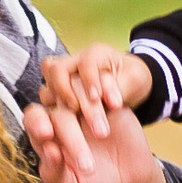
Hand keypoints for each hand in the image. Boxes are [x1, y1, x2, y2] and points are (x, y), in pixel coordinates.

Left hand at [24, 97, 171, 182]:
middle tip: (87, 165)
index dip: (37, 122)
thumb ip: (53, 173)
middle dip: (70, 135)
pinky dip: (108, 88)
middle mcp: (63, 117)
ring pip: (77, 90)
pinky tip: (115, 106)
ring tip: (103, 135)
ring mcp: (86, 107)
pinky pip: (103, 82)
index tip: (47, 135)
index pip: (34, 118)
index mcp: (47, 135)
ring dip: (90, 111)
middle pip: (58, 110)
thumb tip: (49, 151)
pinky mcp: (109, 100)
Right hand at [39, 44, 154, 141]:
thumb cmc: (133, 78)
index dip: (89, 80)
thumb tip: (109, 104)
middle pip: (56, 69)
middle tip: (76, 109)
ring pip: (46, 86)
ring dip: (56, 102)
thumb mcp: (135, 80)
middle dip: (64, 89)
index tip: (97, 98)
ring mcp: (64, 80)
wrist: (129, 86)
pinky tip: (64, 128)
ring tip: (71, 117)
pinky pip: (46, 103)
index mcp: (96, 54)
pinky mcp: (58, 97)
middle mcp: (74, 63)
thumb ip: (121, 89)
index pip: (86, 63)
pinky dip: (51, 115)